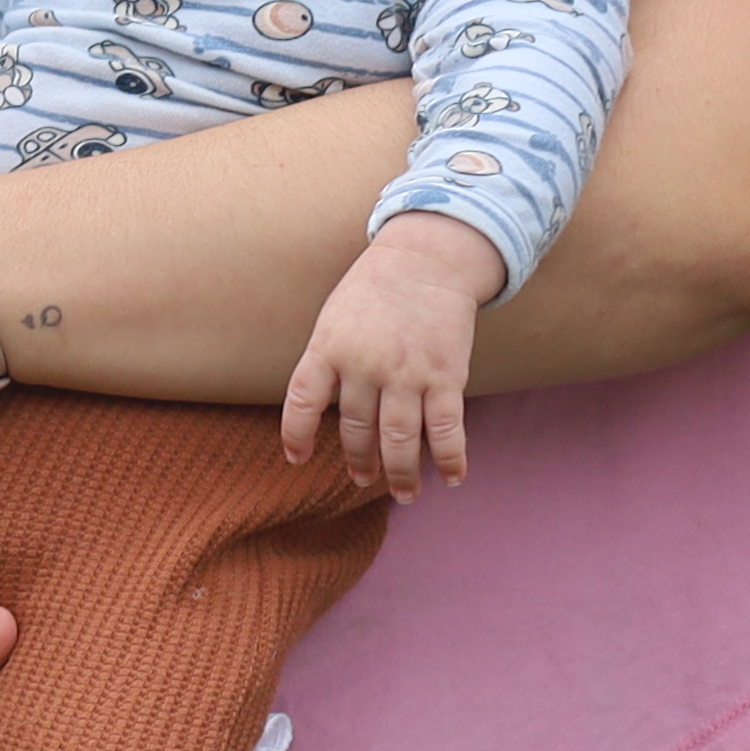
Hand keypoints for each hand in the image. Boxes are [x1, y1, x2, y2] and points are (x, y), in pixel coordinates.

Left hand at [278, 214, 493, 497]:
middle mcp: (365, 364)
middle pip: (357, 429)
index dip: (297, 435)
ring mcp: (407, 373)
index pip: (302, 401)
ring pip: (400, 440)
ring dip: (401, 473)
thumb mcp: (335, 317)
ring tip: (403, 492)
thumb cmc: (375, 290)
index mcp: (329, 346)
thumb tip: (322, 413)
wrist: (428, 258)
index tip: (298, 458)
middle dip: (360, 460)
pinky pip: (446, 428)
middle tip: (361, 477)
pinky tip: (452, 477)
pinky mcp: (445, 375)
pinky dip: (451, 458)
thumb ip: (327, 362)